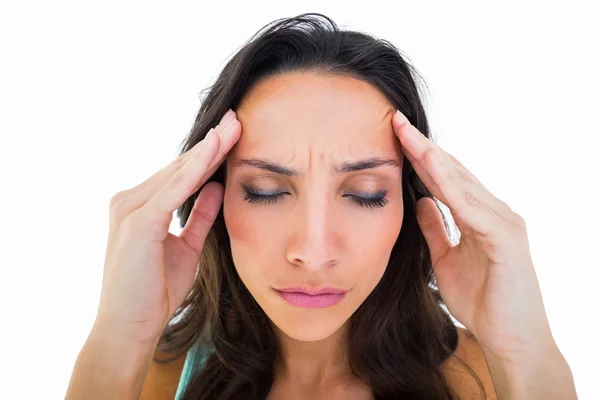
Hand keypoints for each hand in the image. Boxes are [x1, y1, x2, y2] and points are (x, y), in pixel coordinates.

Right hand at [95, 109, 240, 342]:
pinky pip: (173, 190)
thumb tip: (216, 187)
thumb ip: (199, 217)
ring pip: (177, 172)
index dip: (208, 154)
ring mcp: (130, 209)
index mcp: (141, 206)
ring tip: (234, 126)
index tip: (234, 133)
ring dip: (208, 148)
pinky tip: (216, 151)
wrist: (130, 329)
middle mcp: (130, 200)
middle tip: (238, 118)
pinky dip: (195, 169)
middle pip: (179, 166)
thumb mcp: (186, 247)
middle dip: (211, 142)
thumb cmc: (154, 292)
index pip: (180, 174)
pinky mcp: (138, 222)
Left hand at [392, 110, 555, 362]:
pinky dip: (452, 188)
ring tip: (407, 134)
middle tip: (396, 120)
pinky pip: (473, 209)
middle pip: (453, 172)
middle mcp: (494, 212)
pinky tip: (432, 170)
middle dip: (422, 147)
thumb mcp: (445, 260)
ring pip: (462, 183)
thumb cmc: (483, 302)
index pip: (445, 179)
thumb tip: (420, 202)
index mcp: (479, 216)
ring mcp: (503, 223)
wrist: (511, 341)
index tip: (394, 136)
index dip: (419, 156)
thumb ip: (435, 230)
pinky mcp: (506, 239)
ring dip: (433, 158)